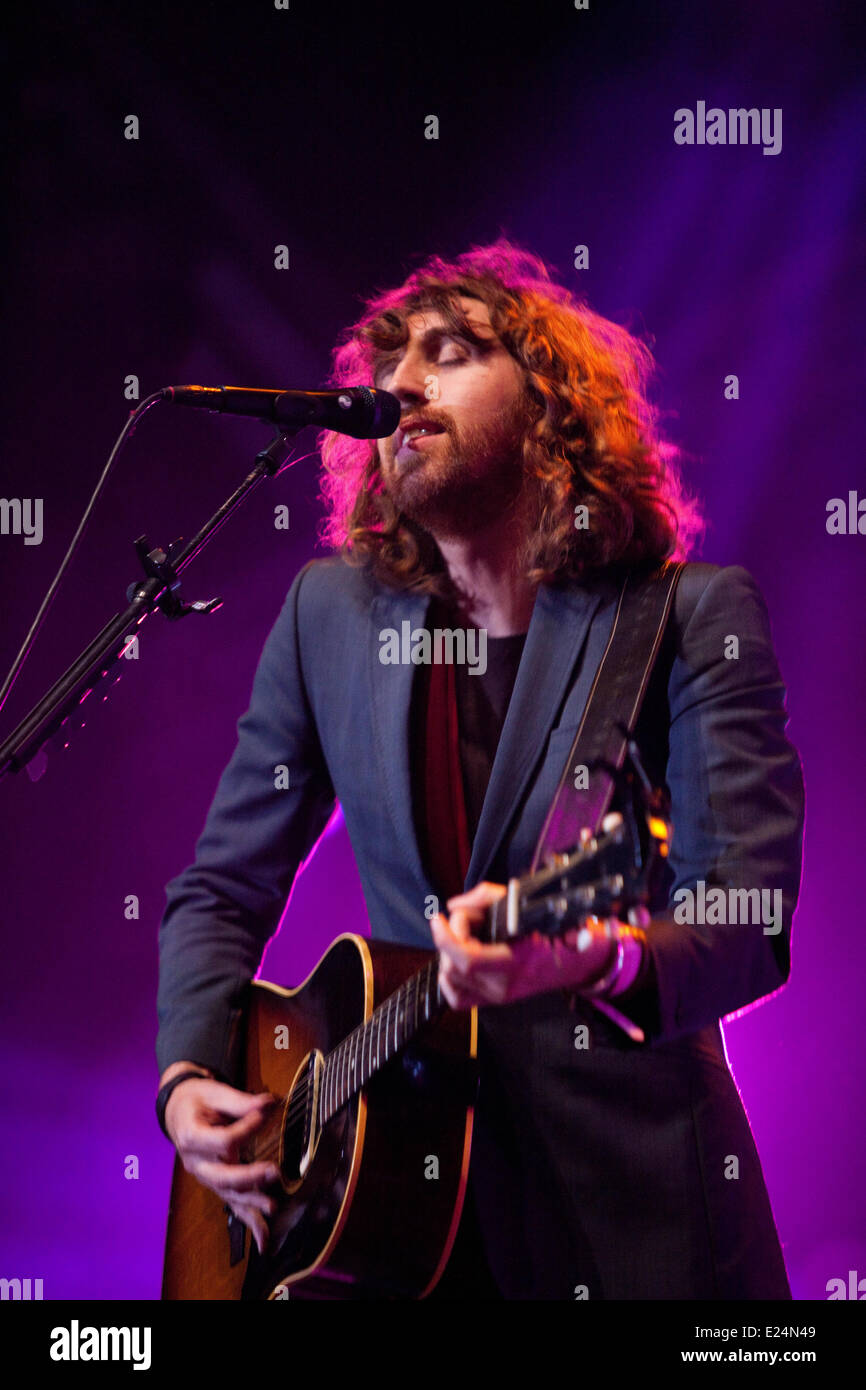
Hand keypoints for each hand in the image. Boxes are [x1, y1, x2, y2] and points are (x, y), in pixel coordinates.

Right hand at [164, 1077, 279, 1254]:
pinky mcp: (215, 1183)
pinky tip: (264, 1238)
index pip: (223, 1141)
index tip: (264, 1113)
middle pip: (222, 1176)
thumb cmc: (197, 1100)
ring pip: (227, 1195)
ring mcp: (204, 1176)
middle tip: (274, 1171)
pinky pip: (231, 1204)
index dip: (246, 1128)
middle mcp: (195, 1162)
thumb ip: (241, 1102)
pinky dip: (249, 1221)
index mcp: (191, 1137)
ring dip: (251, 1203)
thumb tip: (269, 1103)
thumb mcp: (214, 1093)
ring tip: (272, 1207)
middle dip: (249, 1177)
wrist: (178, 1110)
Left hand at [430, 882, 634, 1009]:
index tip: (439, 918)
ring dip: (449, 954)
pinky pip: (457, 999)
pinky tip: (455, 960)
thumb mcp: (520, 903)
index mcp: (516, 960)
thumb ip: (484, 898)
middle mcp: (505, 984)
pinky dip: (449, 978)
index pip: (468, 958)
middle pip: (455, 965)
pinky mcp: (493, 1001)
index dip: (446, 936)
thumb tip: (454, 906)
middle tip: (468, 919)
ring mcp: (498, 997)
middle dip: (452, 935)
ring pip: (452, 980)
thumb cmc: (550, 929)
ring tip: (465, 937)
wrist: (572, 960)